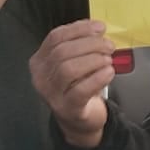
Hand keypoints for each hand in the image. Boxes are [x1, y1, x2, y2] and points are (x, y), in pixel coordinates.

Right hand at [30, 20, 116, 147]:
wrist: (78, 121)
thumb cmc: (77, 87)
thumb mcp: (74, 63)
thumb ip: (80, 45)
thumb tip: (97, 29)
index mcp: (40, 60)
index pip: (55, 37)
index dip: (79, 29)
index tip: (100, 27)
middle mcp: (40, 77)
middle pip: (62, 52)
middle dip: (90, 44)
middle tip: (109, 46)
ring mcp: (51, 94)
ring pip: (68, 69)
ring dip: (93, 60)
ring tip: (108, 59)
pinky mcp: (67, 108)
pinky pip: (80, 90)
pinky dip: (97, 78)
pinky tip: (109, 72)